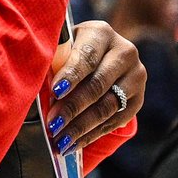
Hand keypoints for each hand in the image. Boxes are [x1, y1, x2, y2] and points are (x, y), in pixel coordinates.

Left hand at [47, 22, 145, 152]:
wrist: (96, 57)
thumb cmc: (66, 52)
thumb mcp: (59, 48)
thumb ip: (53, 62)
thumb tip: (39, 89)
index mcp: (101, 33)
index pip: (86, 56)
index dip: (71, 75)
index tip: (56, 91)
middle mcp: (124, 52)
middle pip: (98, 84)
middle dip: (72, 107)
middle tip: (53, 125)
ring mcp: (136, 76)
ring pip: (107, 106)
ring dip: (81, 126)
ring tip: (60, 141)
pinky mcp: (138, 98)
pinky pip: (115, 120)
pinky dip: (92, 134)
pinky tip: (74, 144)